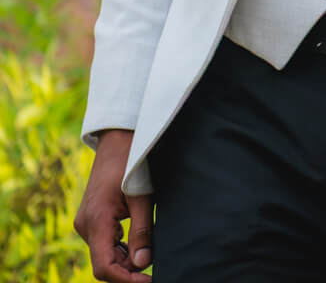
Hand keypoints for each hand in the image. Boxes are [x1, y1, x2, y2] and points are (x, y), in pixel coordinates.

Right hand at [73, 129, 153, 281]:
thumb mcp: (143, 198)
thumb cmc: (133, 164)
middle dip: (128, 271)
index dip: (126, 279)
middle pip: (104, 264)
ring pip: (104, 255)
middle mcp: (86, 226)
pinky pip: (104, 243)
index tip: (149, 281)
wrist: (118, 141)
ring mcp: (87, 223)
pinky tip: (140, 244)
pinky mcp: (92, 219)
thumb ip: (142, 231)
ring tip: (151, 254)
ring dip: (126, 260)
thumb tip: (143, 263)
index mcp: (96, 222)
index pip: (104, 267)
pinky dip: (121, 249)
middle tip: (156, 270)